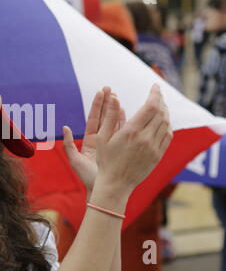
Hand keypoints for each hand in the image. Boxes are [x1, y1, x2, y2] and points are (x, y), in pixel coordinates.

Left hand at [63, 87, 124, 199]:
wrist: (103, 191)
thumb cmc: (88, 178)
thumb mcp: (75, 160)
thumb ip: (69, 144)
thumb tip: (65, 127)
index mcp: (90, 141)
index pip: (94, 119)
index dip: (97, 105)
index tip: (101, 92)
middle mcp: (101, 140)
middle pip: (104, 117)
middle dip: (107, 103)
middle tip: (110, 89)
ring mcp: (111, 144)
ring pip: (114, 123)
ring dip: (116, 110)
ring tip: (118, 97)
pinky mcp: (120, 148)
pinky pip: (123, 132)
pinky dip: (125, 122)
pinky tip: (127, 111)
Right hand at [95, 84, 171, 199]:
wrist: (116, 184)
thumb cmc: (105, 160)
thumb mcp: (102, 137)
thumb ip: (109, 116)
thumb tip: (113, 97)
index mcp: (131, 132)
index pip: (150, 106)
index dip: (155, 94)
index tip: (154, 86)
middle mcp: (145, 138)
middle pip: (161, 113)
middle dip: (160, 100)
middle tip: (157, 93)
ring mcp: (154, 148)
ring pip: (166, 124)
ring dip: (165, 112)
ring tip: (160, 105)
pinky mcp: (158, 156)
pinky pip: (168, 136)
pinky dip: (167, 125)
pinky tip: (162, 122)